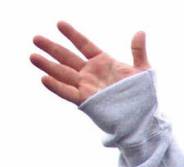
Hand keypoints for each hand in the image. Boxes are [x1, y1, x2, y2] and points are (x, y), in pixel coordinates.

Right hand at [31, 21, 148, 104]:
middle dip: (52, 48)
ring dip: (48, 66)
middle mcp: (91, 73)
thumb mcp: (143, 71)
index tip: (59, 24)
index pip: (84, 45)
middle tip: (36, 38)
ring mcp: (87, 87)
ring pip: (63, 74)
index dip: (73, 35)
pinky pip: (68, 93)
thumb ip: (138, 51)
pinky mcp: (86, 101)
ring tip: (32, 56)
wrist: (144, 119)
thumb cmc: (144, 96)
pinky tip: (44, 78)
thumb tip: (140, 32)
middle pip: (67, 58)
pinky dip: (56, 86)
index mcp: (103, 63)